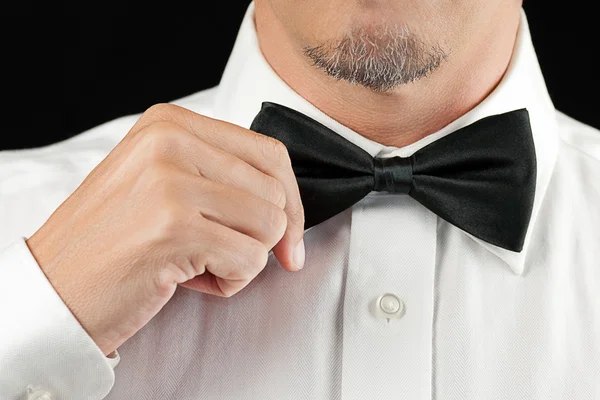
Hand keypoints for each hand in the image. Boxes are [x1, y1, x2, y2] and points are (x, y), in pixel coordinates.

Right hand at [26, 103, 304, 355]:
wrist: (53, 291)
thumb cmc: (112, 244)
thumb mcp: (161, 184)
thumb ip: (218, 176)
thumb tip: (287, 204)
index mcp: (169, 125)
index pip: (269, 153)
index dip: (290, 202)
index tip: (288, 238)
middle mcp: (170, 142)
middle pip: (275, 192)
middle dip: (262, 238)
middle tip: (219, 254)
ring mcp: (171, 183)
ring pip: (270, 226)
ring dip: (242, 260)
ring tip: (196, 264)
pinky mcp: (175, 228)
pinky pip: (250, 260)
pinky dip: (229, 282)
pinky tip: (186, 280)